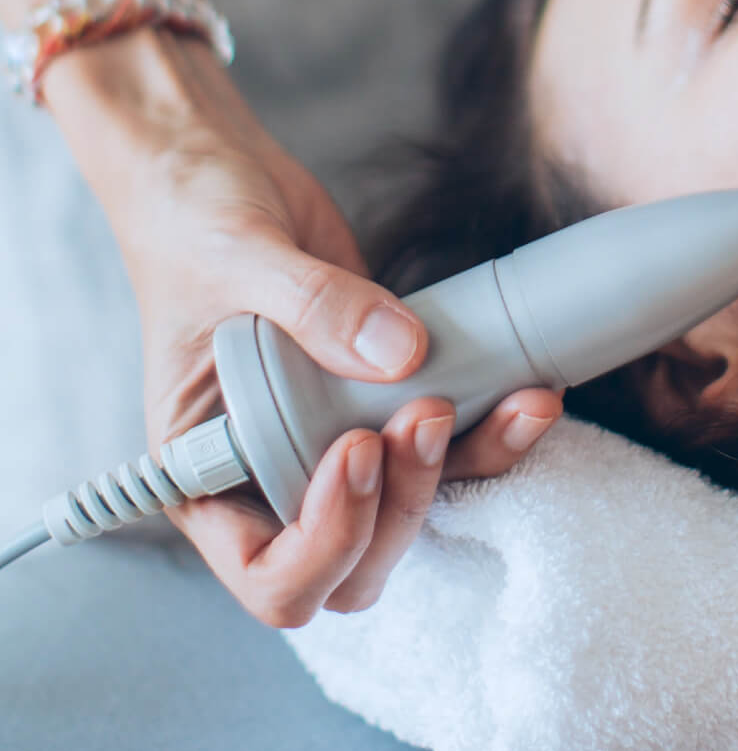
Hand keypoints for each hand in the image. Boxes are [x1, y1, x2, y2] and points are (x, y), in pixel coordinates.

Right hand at [49, 33, 560, 623]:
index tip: (355, 449)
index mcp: (207, 477)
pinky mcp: (387, 401)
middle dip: (409, 505)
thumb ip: (312, 305)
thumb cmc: (193, 222)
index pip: (270, 576)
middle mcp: (273, 477)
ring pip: (418, 507)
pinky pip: (450, 444)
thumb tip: (403, 354)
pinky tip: (530, 389)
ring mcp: (334, 443)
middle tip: (429, 412)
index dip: (327, 541)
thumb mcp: (236, 255)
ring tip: (519, 401)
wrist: (223, 174)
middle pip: (359, 562)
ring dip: (474, 467)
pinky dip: (495, 427)